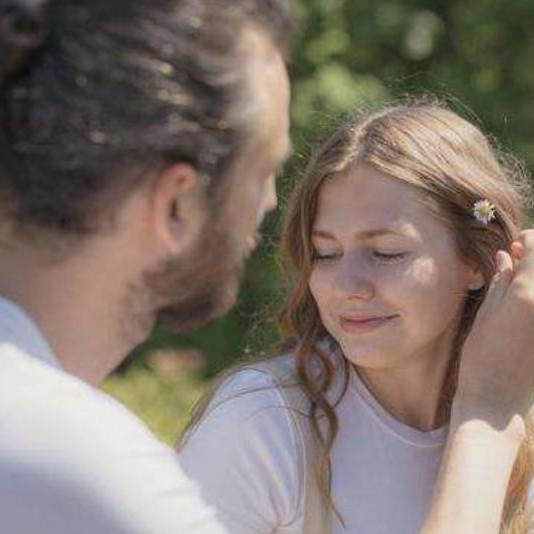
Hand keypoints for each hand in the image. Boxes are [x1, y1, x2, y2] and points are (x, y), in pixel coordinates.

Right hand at [455, 230, 533, 420]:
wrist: (498, 400)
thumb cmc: (481, 356)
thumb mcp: (485, 313)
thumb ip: (501, 281)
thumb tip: (507, 256)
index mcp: (529, 292)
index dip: (526, 241)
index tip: (514, 249)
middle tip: (518, 263)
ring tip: (521, 284)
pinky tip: (526, 304)